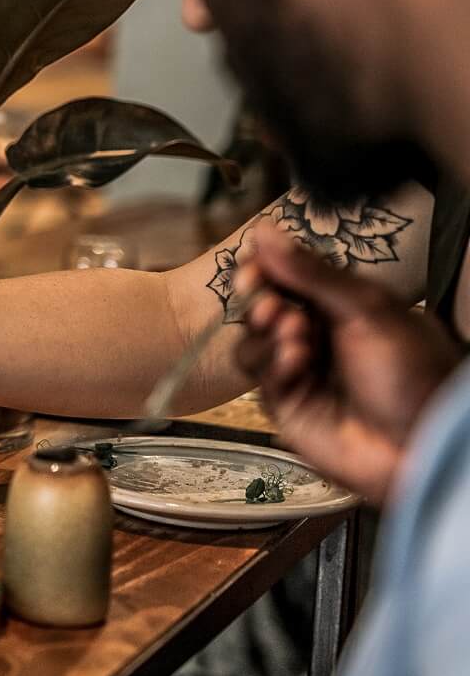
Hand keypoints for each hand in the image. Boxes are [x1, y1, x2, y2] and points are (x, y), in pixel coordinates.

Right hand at [233, 225, 458, 505]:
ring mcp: (300, 370)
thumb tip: (263, 230)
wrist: (422, 446)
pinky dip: (271, 362)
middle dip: (262, 300)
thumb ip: (311, 272)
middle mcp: (318, 336)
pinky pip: (258, 373)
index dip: (266, 269)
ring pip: (252, 339)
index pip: (289, 277)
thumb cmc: (410, 372)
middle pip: (263, 306)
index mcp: (343, 307)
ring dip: (266, 331)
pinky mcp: (285, 404)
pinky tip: (297, 362)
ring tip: (294, 334)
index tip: (254, 266)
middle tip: (271, 303)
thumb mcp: (367, 309)